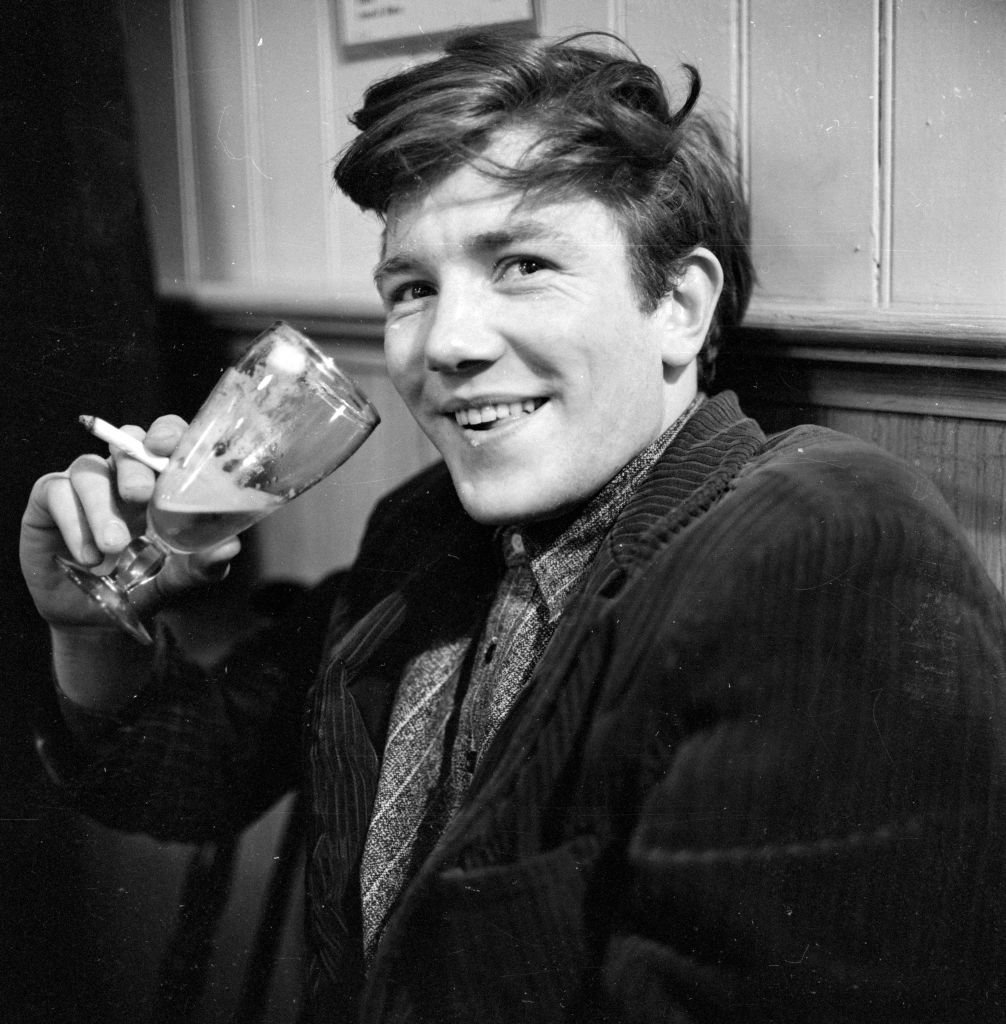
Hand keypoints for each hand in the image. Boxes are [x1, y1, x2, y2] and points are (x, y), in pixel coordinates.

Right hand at [20, 414, 240, 629]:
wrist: (94, 618)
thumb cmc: (143, 584)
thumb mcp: (178, 577)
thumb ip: (203, 564)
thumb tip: (230, 546)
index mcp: (162, 481)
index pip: (168, 439)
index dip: (167, 432)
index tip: (165, 446)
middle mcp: (123, 475)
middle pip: (128, 442)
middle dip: (134, 466)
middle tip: (139, 497)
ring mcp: (86, 484)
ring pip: (90, 469)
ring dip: (102, 508)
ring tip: (113, 547)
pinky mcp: (50, 499)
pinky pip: (57, 491)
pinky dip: (74, 523)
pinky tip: (88, 557)